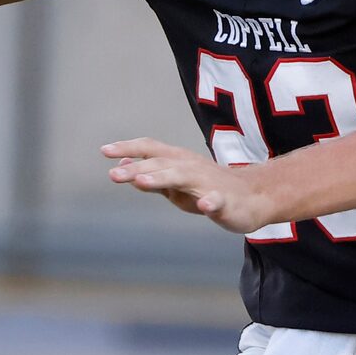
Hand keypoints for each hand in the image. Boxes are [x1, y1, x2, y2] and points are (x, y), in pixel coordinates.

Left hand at [104, 138, 282, 233]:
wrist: (251, 198)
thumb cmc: (207, 189)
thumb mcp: (174, 183)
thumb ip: (150, 176)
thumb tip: (121, 168)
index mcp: (177, 161)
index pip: (149, 149)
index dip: (128, 149)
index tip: (104, 152)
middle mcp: (190, 167)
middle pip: (160, 163)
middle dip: (137, 169)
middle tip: (113, 175)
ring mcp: (207, 183)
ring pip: (182, 177)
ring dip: (161, 178)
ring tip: (142, 182)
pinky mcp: (225, 201)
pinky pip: (217, 201)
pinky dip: (210, 202)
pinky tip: (203, 205)